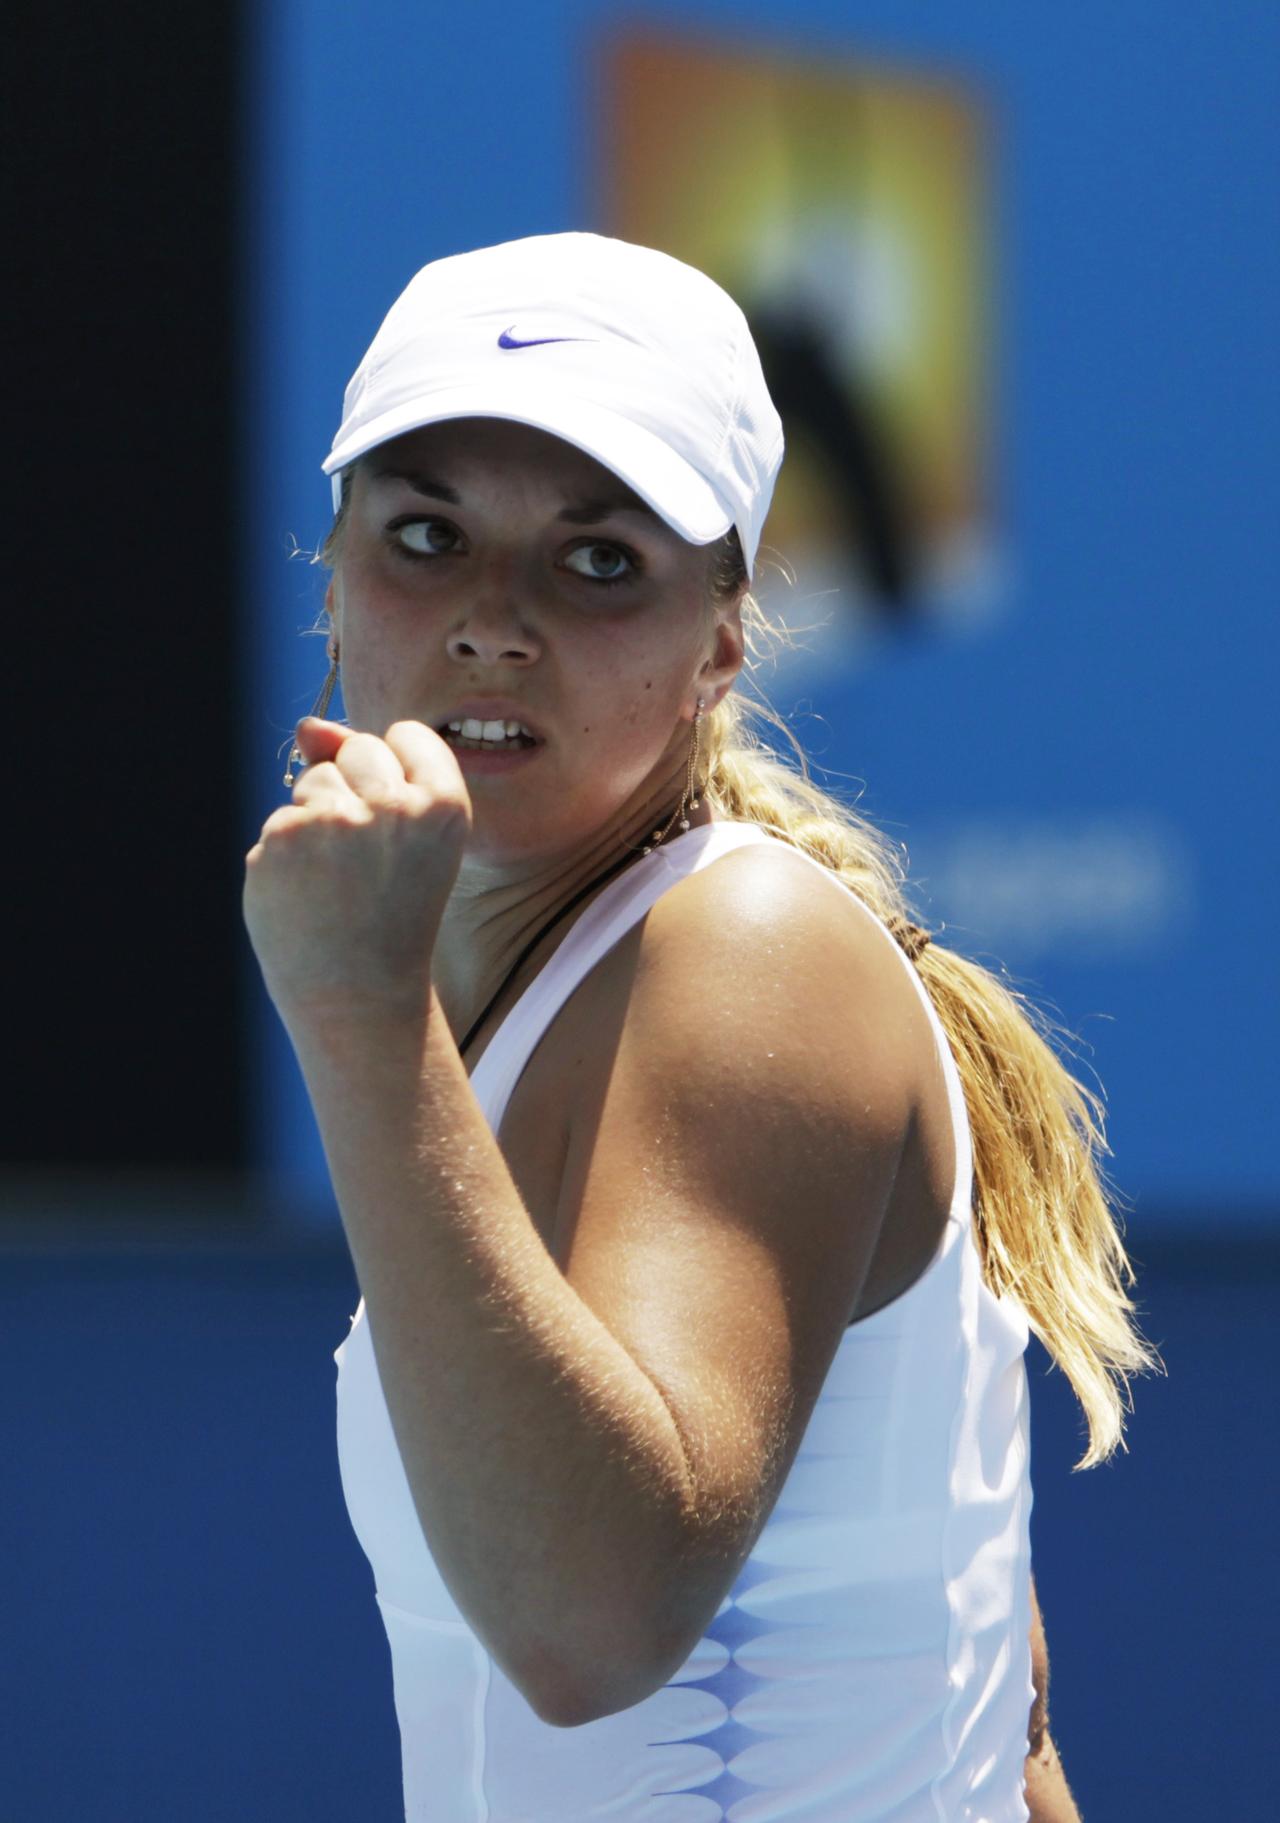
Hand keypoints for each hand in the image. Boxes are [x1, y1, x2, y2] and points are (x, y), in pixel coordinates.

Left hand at [243, 717, 471, 1025]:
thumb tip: (306, 727)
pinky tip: (306, 895)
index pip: (408, 734)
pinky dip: (286, 855)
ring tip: (338, 881)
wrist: (358, 993)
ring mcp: (334, 821)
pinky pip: (280, 819)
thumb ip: (365, 770)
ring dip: (317, 820)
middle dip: (355, 789)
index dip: (397, 772)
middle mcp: (393, 806)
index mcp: (444, 805)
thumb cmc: (390, 912)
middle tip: (369, 860)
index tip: (400, 822)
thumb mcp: (407, 839)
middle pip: (358, 748)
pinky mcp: (282, 838)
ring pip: (313, 781)